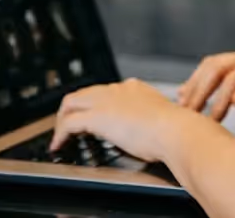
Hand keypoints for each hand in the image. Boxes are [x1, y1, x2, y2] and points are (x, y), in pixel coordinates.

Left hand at [50, 78, 184, 162]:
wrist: (175, 131)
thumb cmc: (175, 130)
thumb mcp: (161, 118)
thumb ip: (149, 119)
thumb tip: (147, 131)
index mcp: (134, 88)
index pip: (104, 91)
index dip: (94, 104)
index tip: (91, 117)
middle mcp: (117, 90)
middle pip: (83, 93)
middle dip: (72, 109)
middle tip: (67, 126)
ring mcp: (106, 101)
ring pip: (71, 103)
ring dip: (62, 120)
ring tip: (60, 137)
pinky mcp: (97, 117)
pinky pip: (69, 123)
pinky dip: (60, 134)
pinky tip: (59, 145)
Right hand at [177, 44, 234, 121]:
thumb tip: (234, 99)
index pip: (233, 78)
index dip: (219, 101)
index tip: (212, 123)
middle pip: (217, 66)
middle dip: (200, 90)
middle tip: (188, 114)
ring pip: (213, 64)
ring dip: (196, 84)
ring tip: (183, 106)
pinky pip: (216, 67)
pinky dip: (200, 80)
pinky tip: (187, 93)